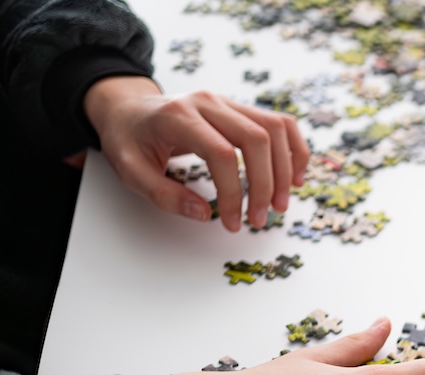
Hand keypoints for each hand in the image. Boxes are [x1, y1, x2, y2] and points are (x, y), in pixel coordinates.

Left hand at [84, 76, 310, 231]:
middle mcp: (209, 102)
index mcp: (179, 116)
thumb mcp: (130, 171)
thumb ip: (164, 195)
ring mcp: (228, 102)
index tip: (232, 222)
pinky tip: (296, 177)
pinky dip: (295, 150)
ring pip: (275, 129)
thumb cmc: (129, 141)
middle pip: (257, 139)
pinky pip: (281, 123)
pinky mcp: (241, 109)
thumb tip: (205, 215)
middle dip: (266, 185)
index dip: (233, 193)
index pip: (222, 154)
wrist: (128, 110)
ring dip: (286, 170)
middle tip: (261, 218)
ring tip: (281, 204)